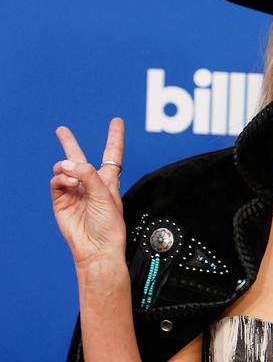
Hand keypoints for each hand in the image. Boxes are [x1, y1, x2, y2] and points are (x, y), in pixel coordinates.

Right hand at [51, 118, 126, 267]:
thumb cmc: (109, 225)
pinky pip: (56, 181)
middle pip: (79, 158)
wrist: (96, 248)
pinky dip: (61, 179)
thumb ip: (87, 175)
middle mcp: (90, 183)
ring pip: (65, 168)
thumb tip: (67, 164)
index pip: (112, 153)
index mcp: (108, 180)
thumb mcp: (105, 194)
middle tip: (61, 130)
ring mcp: (74, 191)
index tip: (117, 122)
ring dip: (67, 167)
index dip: (115, 137)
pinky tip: (68, 183)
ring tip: (72, 176)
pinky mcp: (61, 200)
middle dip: (69, 143)